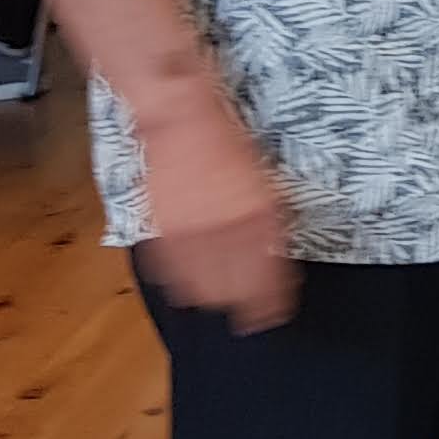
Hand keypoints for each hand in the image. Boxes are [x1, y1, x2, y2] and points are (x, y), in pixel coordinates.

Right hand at [133, 105, 297, 331]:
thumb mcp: (265, 184)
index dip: (273, 301)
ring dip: (213, 299)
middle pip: (237, 288)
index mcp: (260, 216)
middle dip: (244, 305)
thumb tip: (274, 256)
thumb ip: (269, 223)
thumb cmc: (229, 145)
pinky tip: (189, 289)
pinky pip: (172, 273)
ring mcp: (192, 233)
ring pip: (203, 288)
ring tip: (220, 305)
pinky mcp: (162, 232)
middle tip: (250, 317)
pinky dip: (182, 284)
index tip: (276, 314)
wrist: (182, 121)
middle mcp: (227, 229)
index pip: (270, 275)